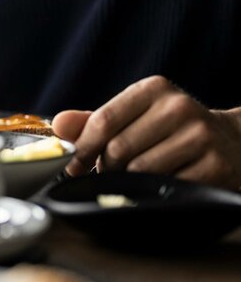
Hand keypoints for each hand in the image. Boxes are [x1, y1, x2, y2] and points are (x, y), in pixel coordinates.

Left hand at [52, 76, 240, 189]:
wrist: (233, 142)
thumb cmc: (170, 129)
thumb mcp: (135, 116)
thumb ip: (94, 120)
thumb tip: (58, 125)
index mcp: (154, 89)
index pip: (103, 120)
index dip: (82, 148)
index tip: (74, 166)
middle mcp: (179, 107)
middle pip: (118, 149)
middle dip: (107, 168)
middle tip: (110, 173)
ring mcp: (200, 136)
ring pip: (140, 171)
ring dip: (129, 182)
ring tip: (136, 178)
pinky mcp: (215, 166)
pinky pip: (167, 187)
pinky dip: (156, 191)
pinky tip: (162, 185)